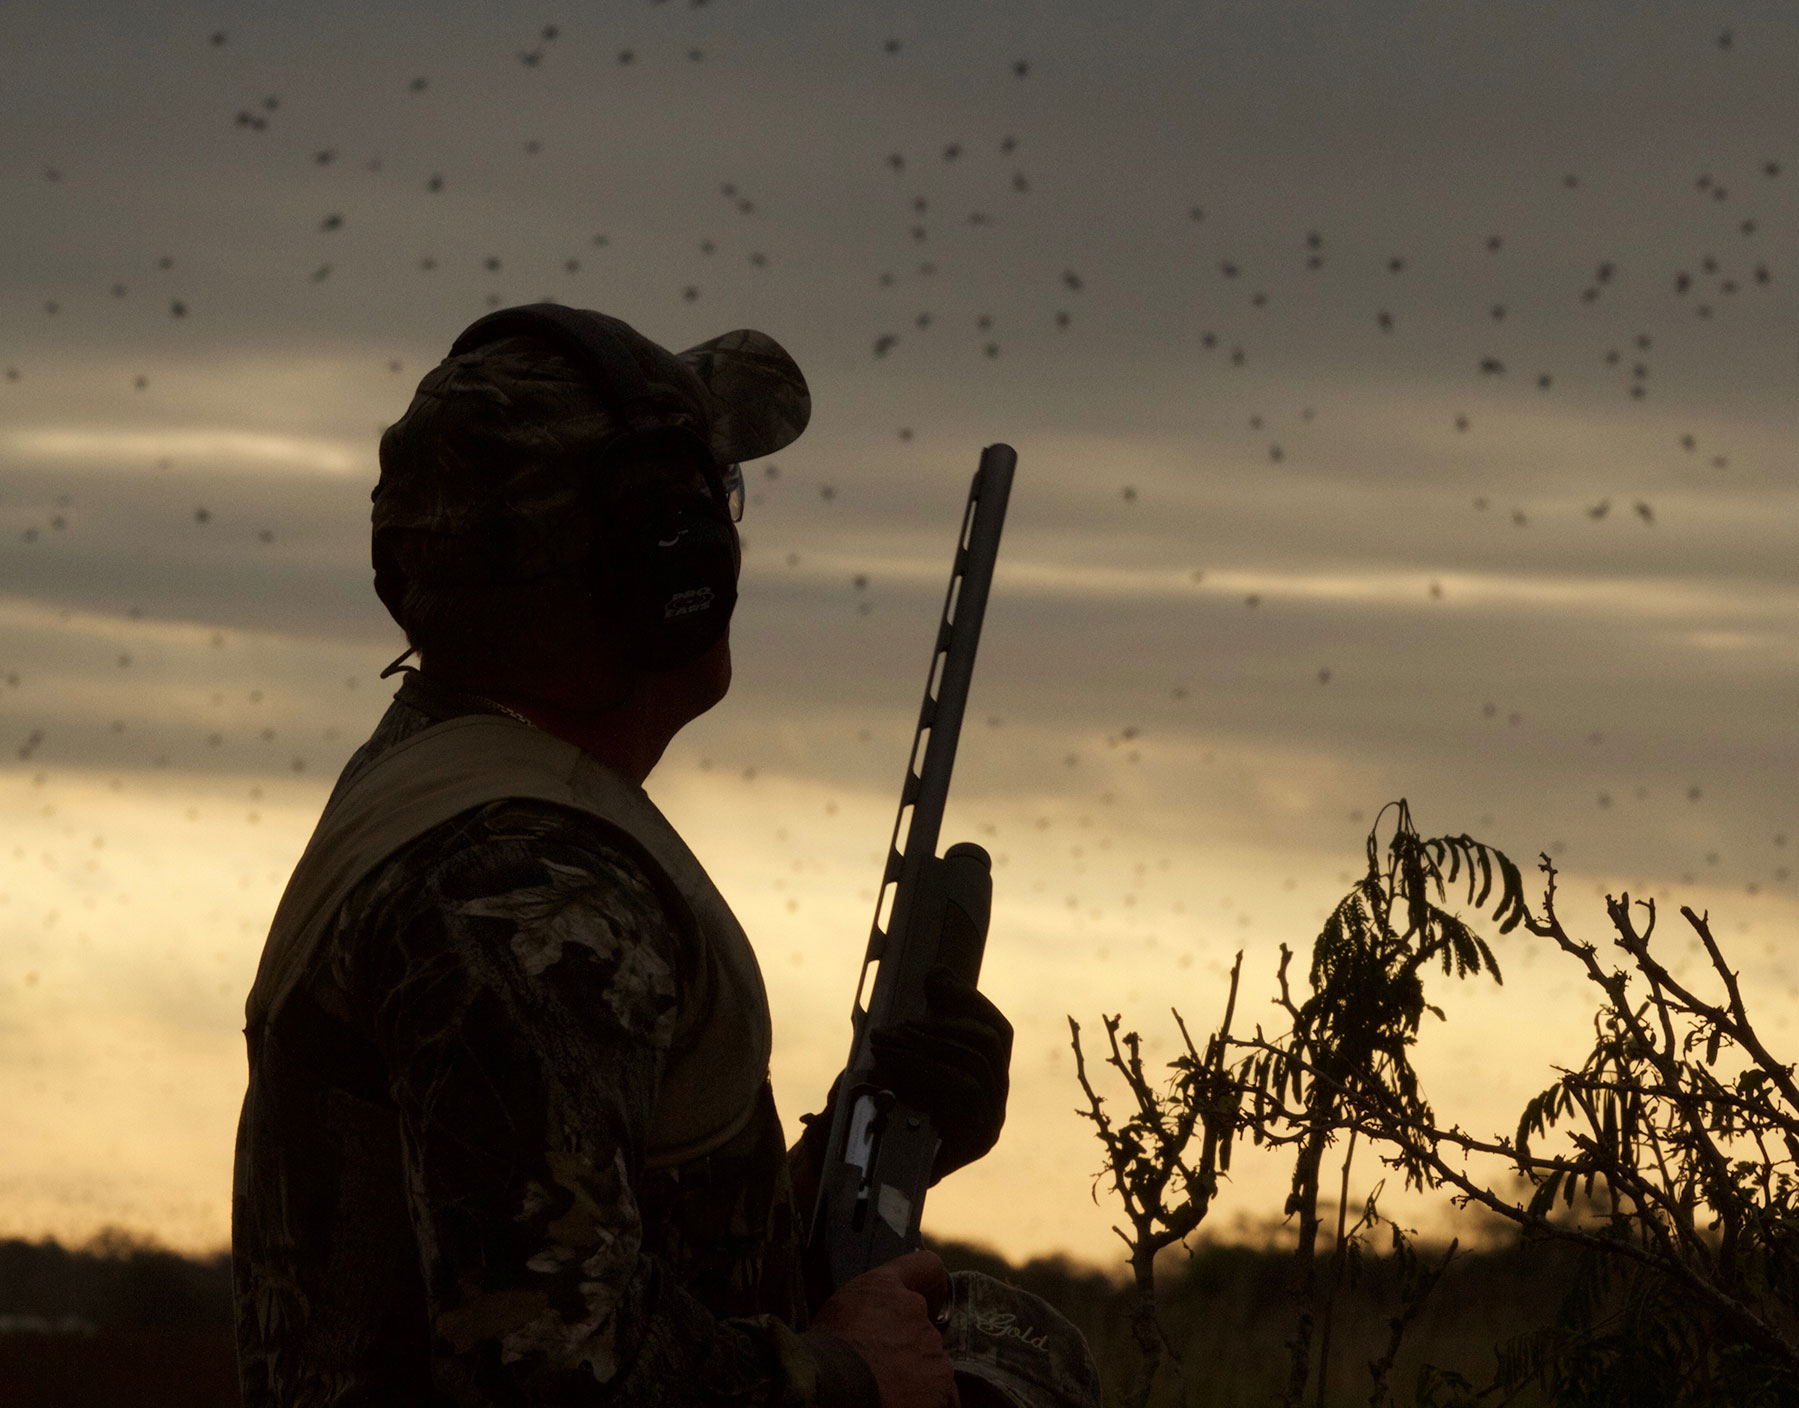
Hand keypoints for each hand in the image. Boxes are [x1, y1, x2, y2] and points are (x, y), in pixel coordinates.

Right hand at [808, 1250, 957, 1407]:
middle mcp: (916, 1311)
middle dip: (907, 1343)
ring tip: (887, 1390)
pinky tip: (900, 1404)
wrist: (832, 1387)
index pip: (927, 1266)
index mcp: (885, 1287)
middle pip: (923, 1325)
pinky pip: (942, 1395)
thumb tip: (867, 1326)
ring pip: (930, 1361)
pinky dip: (927, 1401)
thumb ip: (863, 1310)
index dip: (929, 1283)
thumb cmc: (822, 1355)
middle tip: (881, 1363)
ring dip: (914, 1374)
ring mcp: (932, 1349)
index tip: (924, 1300)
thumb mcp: (834, 1315)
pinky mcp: (942, 1386)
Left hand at [867, 966, 1012, 1180]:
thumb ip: (922, 1025)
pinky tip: (892, 1064)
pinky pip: (960, 1091)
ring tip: (886, 1041)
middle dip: (939, 1024)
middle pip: (989, 1045)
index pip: (998, 1032)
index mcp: (987, 1082)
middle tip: (895, 1024)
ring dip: (925, 1045)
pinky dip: (924, 1069)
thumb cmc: (883, 1119)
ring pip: (973, 1065)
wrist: (864, 1180)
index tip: (936, 980)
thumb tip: (938, 972)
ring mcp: (990, 1124)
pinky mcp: (975, 1142)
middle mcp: (997, 1104)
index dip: (971, 1002)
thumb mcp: (900, 1063)